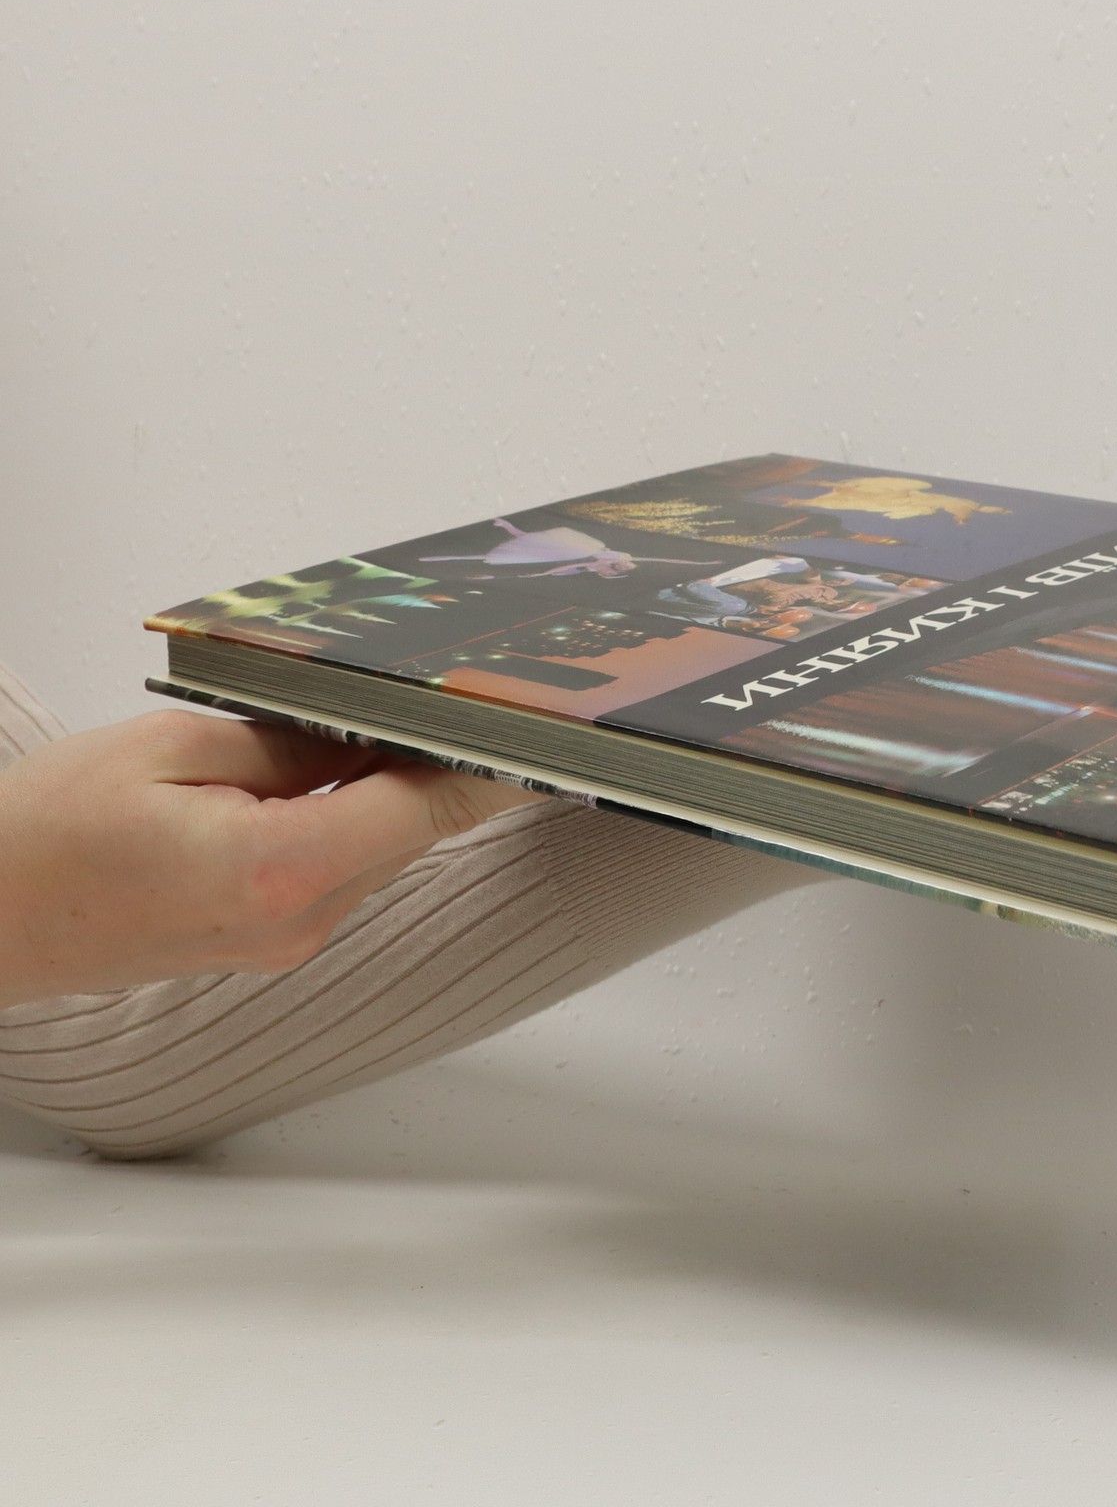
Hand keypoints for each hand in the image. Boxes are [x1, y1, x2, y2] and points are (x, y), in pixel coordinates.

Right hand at [0, 708, 534, 1005]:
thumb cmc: (41, 837)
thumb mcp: (172, 751)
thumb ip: (291, 741)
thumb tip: (375, 731)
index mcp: (277, 870)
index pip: (428, 808)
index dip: (492, 762)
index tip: (545, 730)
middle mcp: (295, 921)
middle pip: (412, 828)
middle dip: (443, 761)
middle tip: (476, 696)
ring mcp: (283, 940)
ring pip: (378, 846)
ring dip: (392, 787)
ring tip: (394, 718)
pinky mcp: (265, 941)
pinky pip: (338, 867)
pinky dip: (351, 817)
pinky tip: (332, 767)